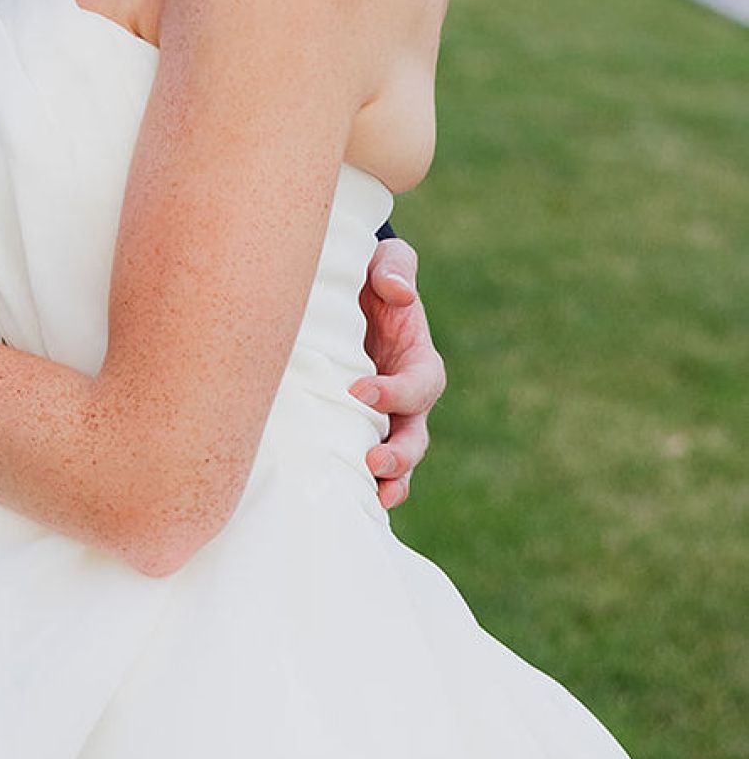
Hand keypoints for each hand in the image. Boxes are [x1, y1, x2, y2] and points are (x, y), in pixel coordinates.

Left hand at [350, 235, 444, 508]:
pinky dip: (362, 484)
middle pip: (415, 435)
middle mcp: (405, 397)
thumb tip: (397, 292)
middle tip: (373, 460)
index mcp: (417, 359)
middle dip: (399, 454)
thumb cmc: (367, 275)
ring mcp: (382, 417)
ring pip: (396, 459)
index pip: (419, 384)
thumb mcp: (384, 261)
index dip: (395, 392)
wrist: (340, 292)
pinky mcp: (353, 426)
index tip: (359, 390)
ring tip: (373, 494)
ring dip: (388, 479)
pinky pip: (365, 463)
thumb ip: (394, 268)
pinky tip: (344, 498)